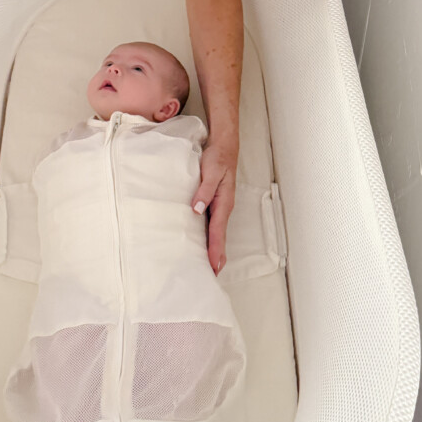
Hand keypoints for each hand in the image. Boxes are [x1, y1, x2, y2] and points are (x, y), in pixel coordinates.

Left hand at [192, 141, 236, 274]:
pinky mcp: (215, 204)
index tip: (214, 264)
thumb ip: (204, 191)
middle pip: (220, 237)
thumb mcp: (211, 172)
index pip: (218, 231)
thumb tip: (197, 210)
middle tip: (213, 274)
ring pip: (218, 233)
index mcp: (224, 203)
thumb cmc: (218, 159)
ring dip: (215, 249)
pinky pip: (214, 225)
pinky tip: (205, 245)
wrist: (224, 147)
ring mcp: (220, 207)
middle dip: (218, 256)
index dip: (215, 249)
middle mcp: (224, 208)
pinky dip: (211, 238)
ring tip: (210, 267)